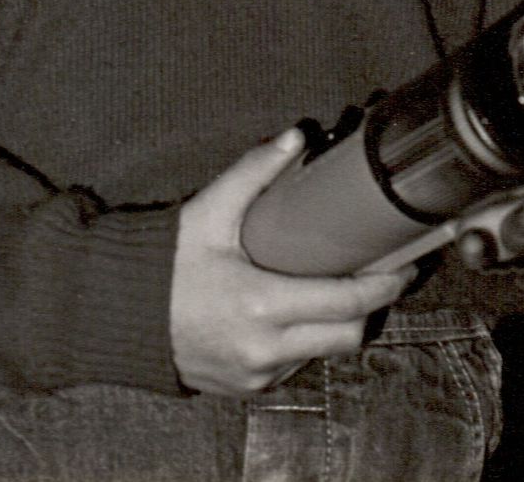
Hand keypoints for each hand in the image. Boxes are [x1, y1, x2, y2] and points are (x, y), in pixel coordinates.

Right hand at [170, 129, 414, 396]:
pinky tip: (300, 307)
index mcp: (261, 305)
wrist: (116, 316)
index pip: (347, 304)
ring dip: (338, 322)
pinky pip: (295, 365)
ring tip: (341, 284)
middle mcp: (265, 349)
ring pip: (323, 352)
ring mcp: (257, 375)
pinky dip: (306, 338)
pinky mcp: (247, 388)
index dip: (385, 285)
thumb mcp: (208, 211)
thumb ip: (255, 172)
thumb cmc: (163, 263)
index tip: (406, 264)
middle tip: (382, 273)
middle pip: (348, 337)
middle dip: (371, 306)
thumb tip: (297, 136)